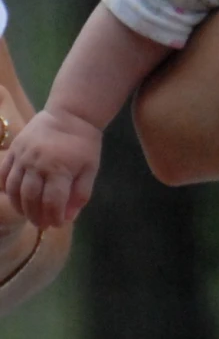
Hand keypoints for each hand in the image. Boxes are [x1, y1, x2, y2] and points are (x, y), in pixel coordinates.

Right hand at [0, 105, 101, 226]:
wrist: (70, 114)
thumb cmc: (84, 144)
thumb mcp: (90, 169)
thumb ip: (80, 194)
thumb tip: (69, 218)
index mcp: (59, 169)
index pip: (52, 203)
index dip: (54, 218)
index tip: (57, 224)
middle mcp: (37, 164)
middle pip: (30, 198)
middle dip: (35, 216)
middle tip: (41, 224)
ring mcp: (22, 156)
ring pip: (13, 189)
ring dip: (19, 206)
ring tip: (28, 214)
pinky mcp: (14, 150)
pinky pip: (3, 174)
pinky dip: (6, 189)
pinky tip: (15, 197)